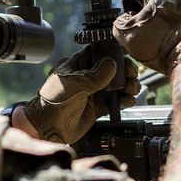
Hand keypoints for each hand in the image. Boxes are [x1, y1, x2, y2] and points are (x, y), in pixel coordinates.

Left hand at [22, 47, 139, 143]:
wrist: (48, 127)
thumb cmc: (53, 102)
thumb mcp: (74, 85)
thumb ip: (95, 76)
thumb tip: (112, 64)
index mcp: (78, 65)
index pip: (99, 53)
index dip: (113, 54)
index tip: (125, 58)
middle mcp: (88, 76)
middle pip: (113, 69)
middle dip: (125, 71)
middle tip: (132, 76)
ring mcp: (94, 91)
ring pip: (117, 85)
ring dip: (128, 86)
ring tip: (132, 89)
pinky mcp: (99, 106)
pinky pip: (116, 101)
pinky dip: (125, 100)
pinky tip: (128, 101)